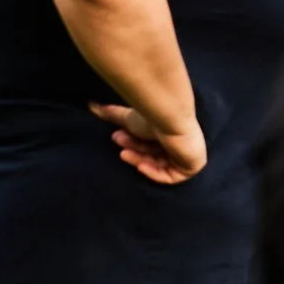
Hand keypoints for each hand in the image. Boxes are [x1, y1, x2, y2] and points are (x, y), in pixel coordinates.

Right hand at [89, 102, 206, 184]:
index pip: (149, 144)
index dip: (132, 142)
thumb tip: (91, 105)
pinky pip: (171, 178)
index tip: (116, 135)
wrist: (170, 117)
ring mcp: (187, 156)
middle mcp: (179, 144)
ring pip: (159, 166)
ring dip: (139, 160)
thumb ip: (111, 113)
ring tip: (125, 153)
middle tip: (120, 142)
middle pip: (153, 155)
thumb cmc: (152, 116)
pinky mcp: (192, 166)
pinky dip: (154, 173)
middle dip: (134, 150)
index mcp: (169, 134)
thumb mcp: (128, 117)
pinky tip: (141, 166)